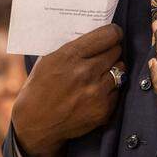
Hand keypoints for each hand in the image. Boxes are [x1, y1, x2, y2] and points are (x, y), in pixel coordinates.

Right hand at [11, 24, 125, 156]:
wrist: (36, 123)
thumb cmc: (39, 88)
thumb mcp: (48, 60)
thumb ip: (72, 47)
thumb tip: (95, 34)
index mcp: (70, 55)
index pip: (108, 35)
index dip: (113, 33)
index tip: (113, 34)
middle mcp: (86, 72)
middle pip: (116, 51)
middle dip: (111, 51)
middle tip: (105, 54)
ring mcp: (96, 92)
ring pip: (121, 70)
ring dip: (113, 69)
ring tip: (101, 73)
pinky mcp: (103, 110)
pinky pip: (118, 90)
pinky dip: (110, 89)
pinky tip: (96, 91)